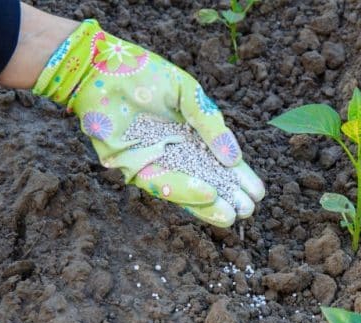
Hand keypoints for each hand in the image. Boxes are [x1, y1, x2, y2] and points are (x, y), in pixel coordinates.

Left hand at [31, 20, 263, 226]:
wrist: (103, 68)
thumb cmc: (146, 74)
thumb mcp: (188, 94)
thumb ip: (210, 124)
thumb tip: (234, 158)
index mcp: (191, 136)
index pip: (219, 163)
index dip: (238, 178)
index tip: (257, 192)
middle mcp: (175, 153)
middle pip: (206, 181)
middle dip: (227, 197)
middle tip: (248, 210)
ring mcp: (155, 162)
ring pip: (185, 189)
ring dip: (208, 204)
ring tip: (231, 215)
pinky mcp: (133, 166)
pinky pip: (161, 183)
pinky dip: (184, 190)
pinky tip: (208, 195)